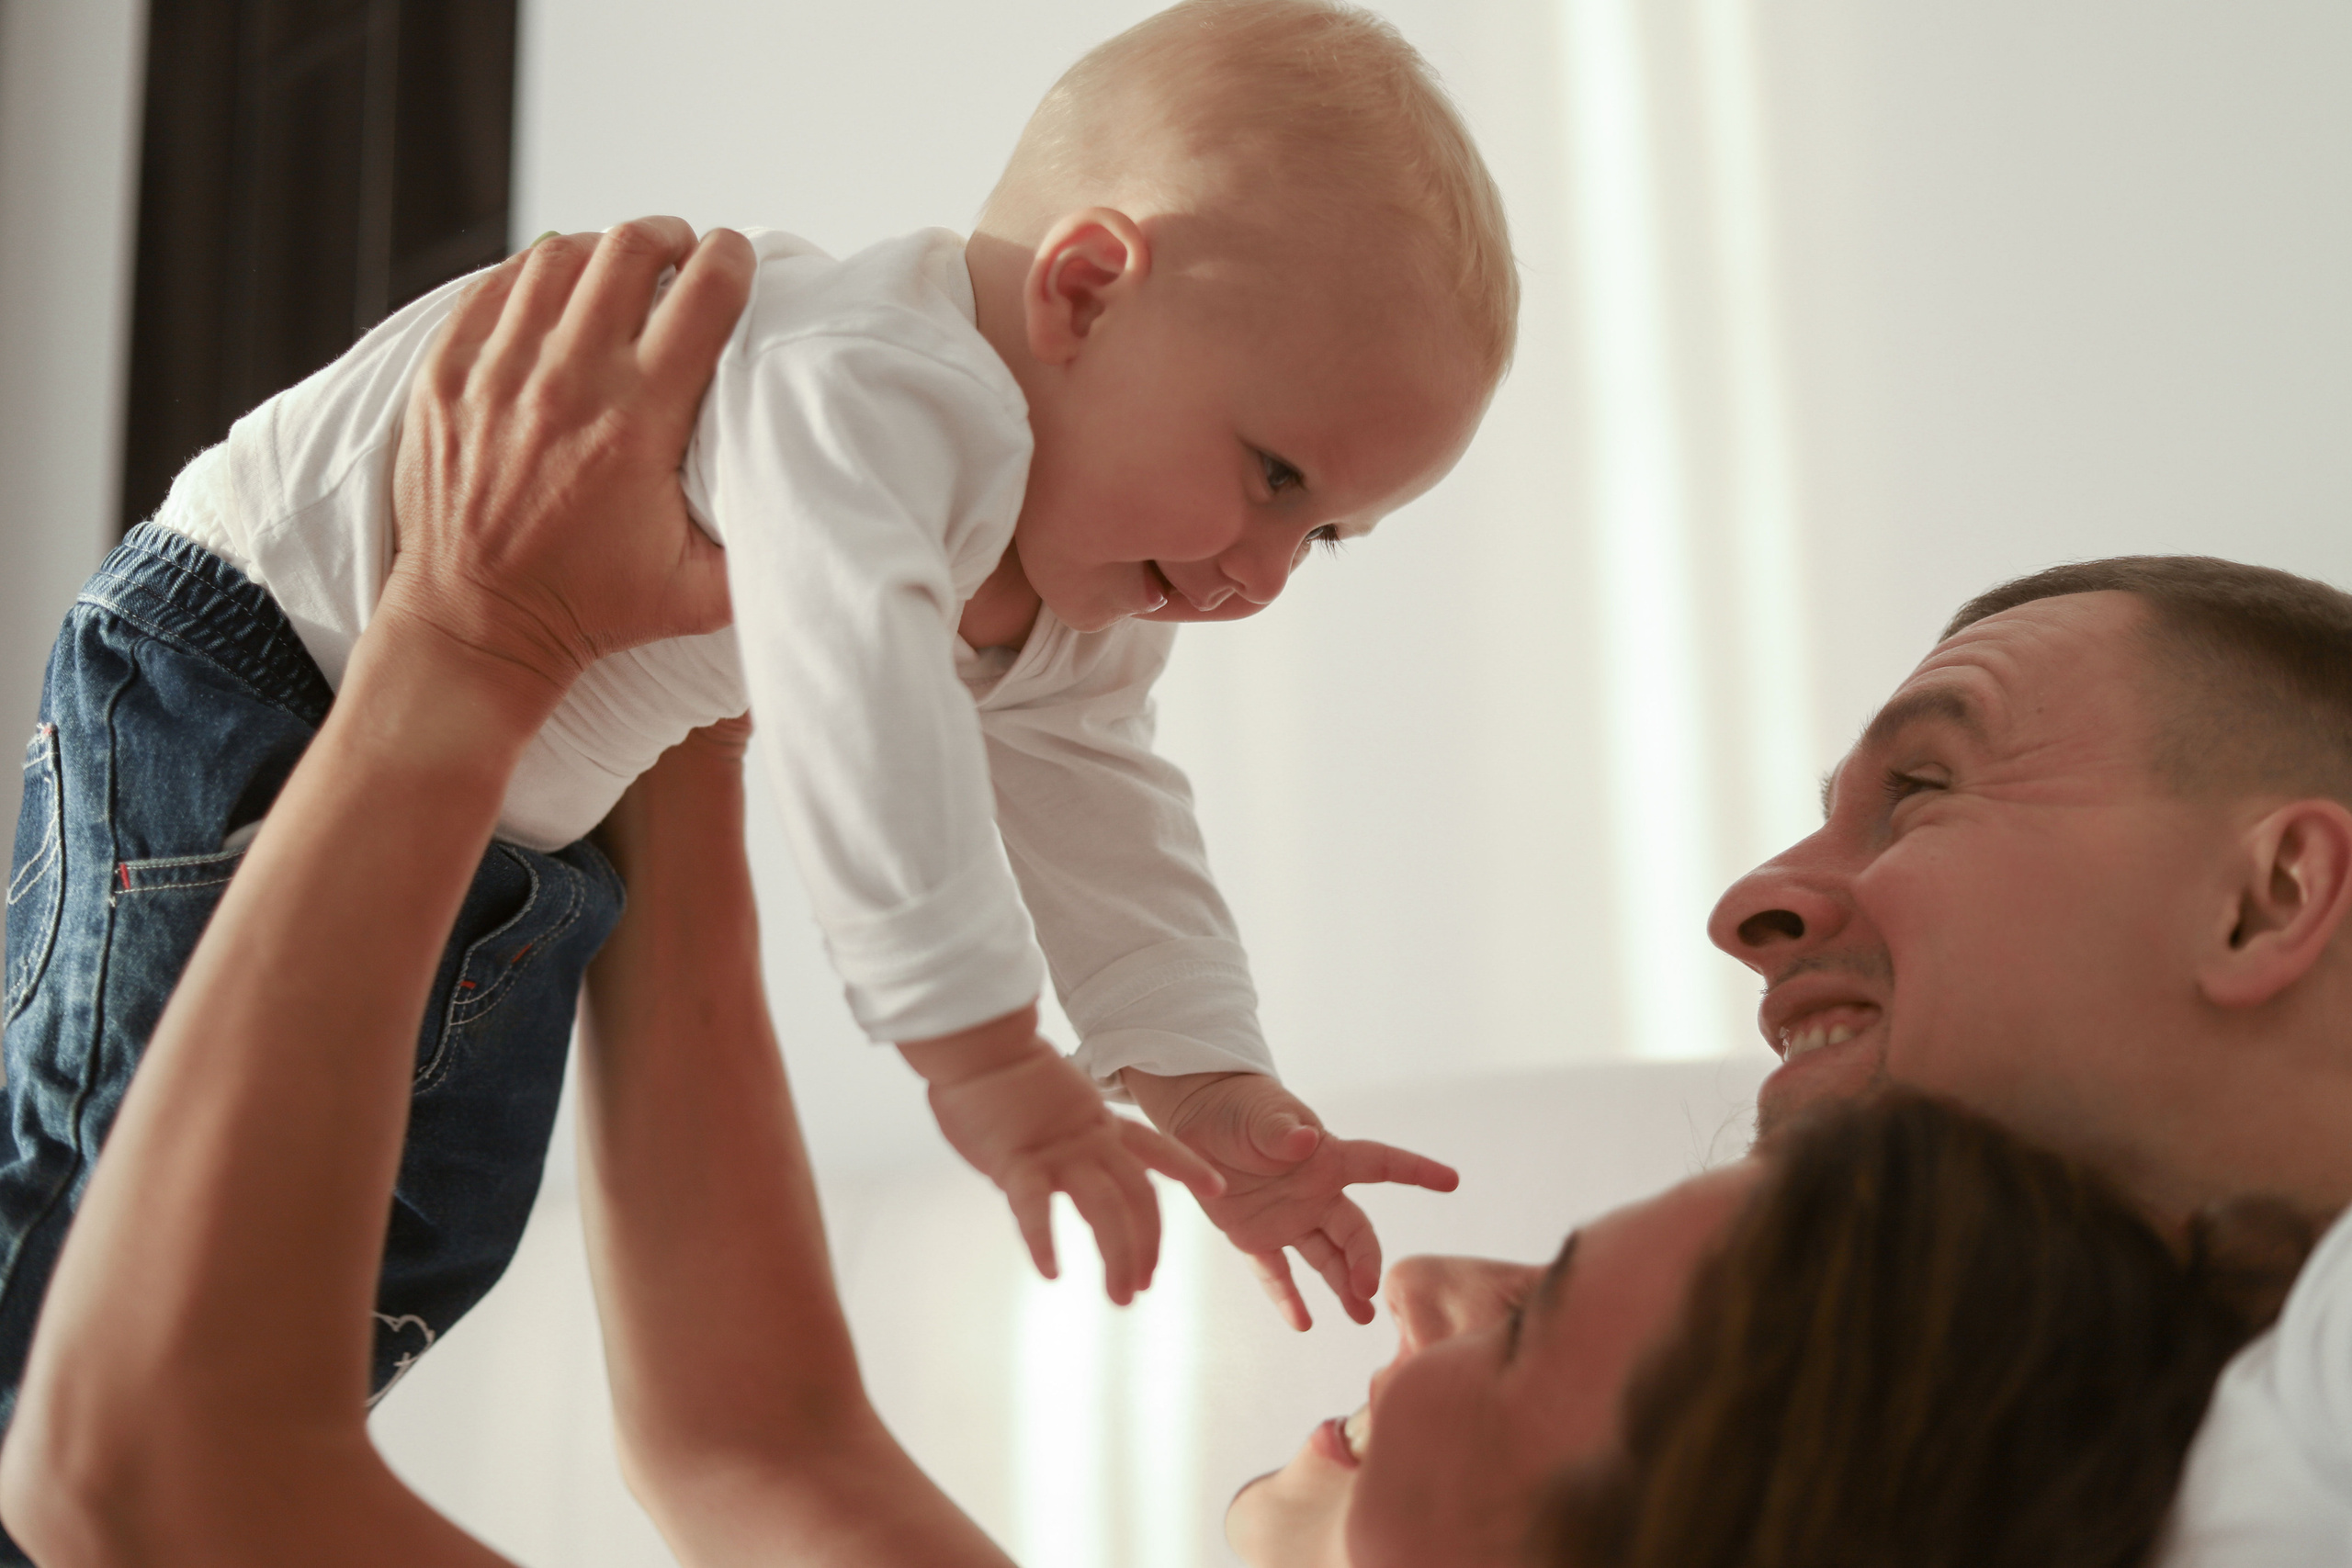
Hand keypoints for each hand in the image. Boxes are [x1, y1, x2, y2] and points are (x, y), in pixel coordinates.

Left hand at [383, 217, 753, 711]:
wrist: (477, 627)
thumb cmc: (591, 611)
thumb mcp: (699, 594)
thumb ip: (762, 546)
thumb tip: (818, 498)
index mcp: (637, 423)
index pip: (703, 294)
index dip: (732, 260)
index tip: (737, 261)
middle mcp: (566, 383)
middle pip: (629, 250)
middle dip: (668, 238)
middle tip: (680, 255)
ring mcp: (497, 373)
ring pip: (558, 255)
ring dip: (600, 252)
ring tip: (618, 271)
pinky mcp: (445, 374)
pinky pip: (493, 286)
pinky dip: (532, 276)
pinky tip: (555, 295)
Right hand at [903, 1010, 1223, 1304]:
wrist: (976, 1045)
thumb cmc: (999, 1074)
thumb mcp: (1048, 1104)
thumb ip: (1059, 1134)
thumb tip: (1047, 1160)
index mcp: (1098, 1123)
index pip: (1155, 1147)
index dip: (1188, 1166)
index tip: (1218, 1187)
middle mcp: (1090, 1141)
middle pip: (1138, 1196)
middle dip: (1147, 1244)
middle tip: (1145, 1285)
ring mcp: (1058, 1153)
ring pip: (1105, 1209)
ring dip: (1118, 1257)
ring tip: (1121, 1298)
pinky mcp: (1018, 1163)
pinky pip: (1035, 1210)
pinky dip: (1044, 1243)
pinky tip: (1052, 1274)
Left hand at [1124, 1071, 1459, 1330]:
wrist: (1196, 1117)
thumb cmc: (1238, 1107)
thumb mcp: (1259, 1116)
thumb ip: (1281, 1131)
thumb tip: (1305, 1139)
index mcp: (1326, 1159)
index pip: (1381, 1164)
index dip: (1416, 1170)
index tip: (1451, 1181)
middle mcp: (1315, 1194)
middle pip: (1354, 1232)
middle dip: (1365, 1261)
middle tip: (1366, 1289)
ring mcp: (1287, 1218)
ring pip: (1326, 1259)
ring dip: (1343, 1287)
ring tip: (1360, 1316)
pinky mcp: (1253, 1236)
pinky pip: (1275, 1273)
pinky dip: (1287, 1298)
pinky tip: (1302, 1323)